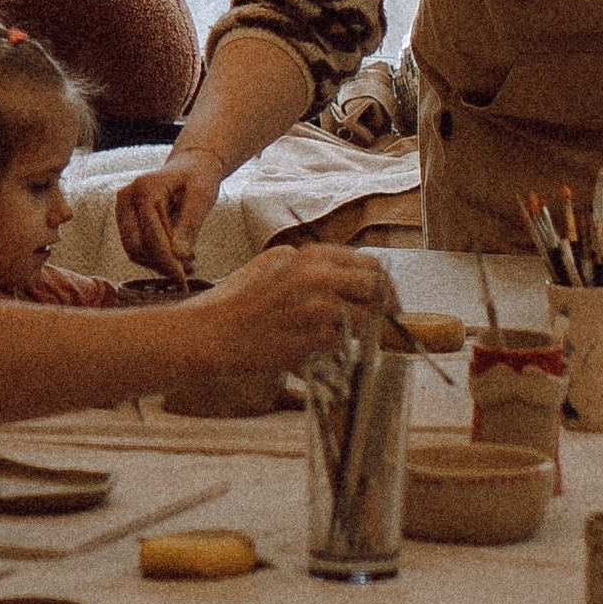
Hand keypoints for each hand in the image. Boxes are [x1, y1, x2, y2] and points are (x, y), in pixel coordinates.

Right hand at [115, 154, 224, 278]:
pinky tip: (176, 256)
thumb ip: (190, 226)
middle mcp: (126, 197)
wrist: (190, 166)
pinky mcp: (124, 218)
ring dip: (158, 263)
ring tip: (186, 264)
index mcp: (144, 189)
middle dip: (162, 264)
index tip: (184, 278)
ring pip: (133, 250)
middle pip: (136, 246)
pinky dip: (154, 257)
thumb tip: (180, 256)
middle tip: (187, 271)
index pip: (150, 235)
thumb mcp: (202, 198)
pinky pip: (134, 246)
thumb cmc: (199, 179)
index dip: (167, 260)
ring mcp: (121, 207)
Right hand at [176, 243, 395, 382]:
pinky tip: (325, 348)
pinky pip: (347, 342)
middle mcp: (319, 275)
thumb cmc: (242, 304)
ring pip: (367, 317)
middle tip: (387, 321)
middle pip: (377, 287)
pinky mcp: (314, 337)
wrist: (214, 333)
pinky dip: (342, 347)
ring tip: (352, 337)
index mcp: (311, 255)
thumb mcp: (276, 266)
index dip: (383, 282)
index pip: (370, 262)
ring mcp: (318, 306)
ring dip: (366, 330)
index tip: (386, 297)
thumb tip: (354, 277)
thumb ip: (313, 267)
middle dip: (387, 305)